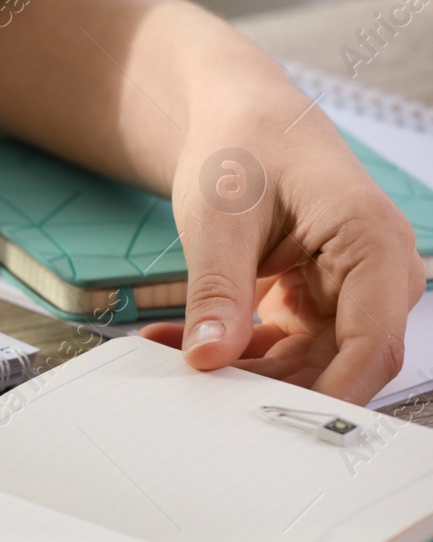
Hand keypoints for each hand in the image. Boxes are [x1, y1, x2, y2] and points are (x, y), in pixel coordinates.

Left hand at [140, 86, 422, 403]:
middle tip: (194, 393)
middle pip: (337, 363)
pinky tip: (174, 340)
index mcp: (372, 242)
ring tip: (167, 351)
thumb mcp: (219, 218)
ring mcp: (347, 290)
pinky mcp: (316, 301)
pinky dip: (231, 349)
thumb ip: (218, 291)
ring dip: (238, 368)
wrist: (236, 117)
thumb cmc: (240, 145)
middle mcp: (375, 272)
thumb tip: (209, 358)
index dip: (330, 394)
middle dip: (266, 384)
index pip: (371, 343)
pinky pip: (282, 347)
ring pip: (305, 363)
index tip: (277, 424)